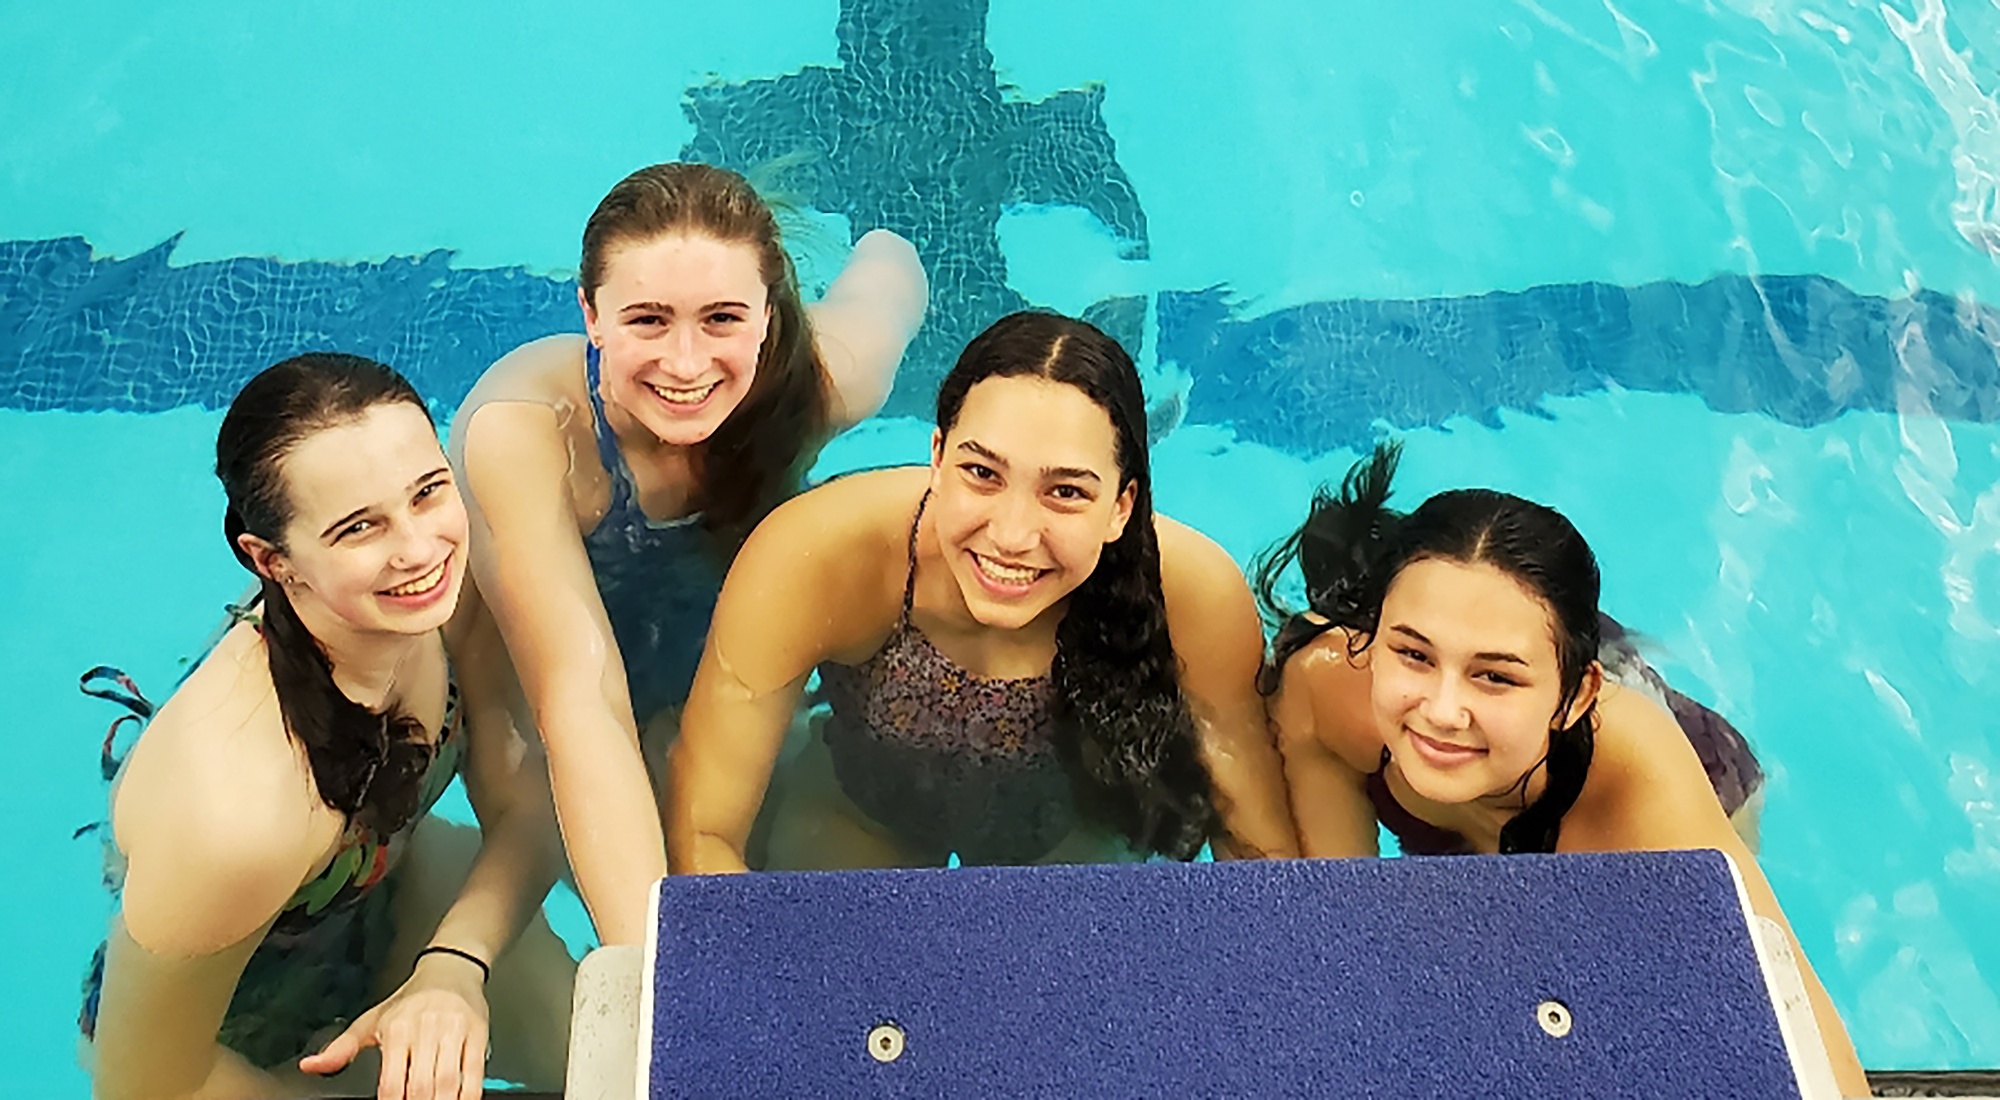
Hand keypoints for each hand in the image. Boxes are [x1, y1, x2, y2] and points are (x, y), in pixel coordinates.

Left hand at [297, 950, 489, 1099]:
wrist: (451, 968)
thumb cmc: (411, 999)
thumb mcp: (372, 1020)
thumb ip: (341, 1048)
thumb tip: (310, 1066)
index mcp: (397, 1029)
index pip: (390, 1082)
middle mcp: (425, 1030)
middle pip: (420, 1086)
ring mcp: (453, 1032)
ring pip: (447, 1081)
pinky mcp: (477, 1033)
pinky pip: (474, 1072)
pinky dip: (469, 1094)